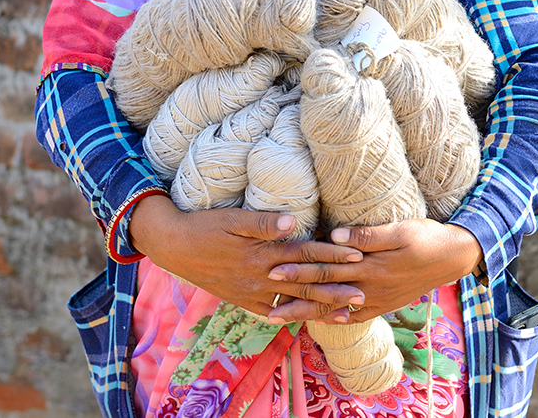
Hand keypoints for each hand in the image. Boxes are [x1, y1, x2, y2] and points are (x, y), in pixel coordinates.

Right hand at [128, 195, 365, 317]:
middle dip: (336, 288)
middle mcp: (260, 277)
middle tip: (364, 292)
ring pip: (293, 302)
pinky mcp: (243, 299)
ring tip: (346, 312)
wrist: (174, 246)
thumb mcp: (231, 218)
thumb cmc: (205, 226)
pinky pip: (273, 312)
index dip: (331, 255)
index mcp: (261, 254)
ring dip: (321, 306)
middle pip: (305, 283)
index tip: (357, 256)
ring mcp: (251, 292)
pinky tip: (308, 318)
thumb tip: (291, 222)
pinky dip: (293, 315)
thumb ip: (261, 222)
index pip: (305, 254)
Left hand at [265, 219, 482, 323]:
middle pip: (325, 289)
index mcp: (371, 265)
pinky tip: (317, 320)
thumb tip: (335, 234)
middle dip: (294, 290)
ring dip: (305, 309)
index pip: (327, 266)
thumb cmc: (425, 236)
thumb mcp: (400, 229)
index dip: (300, 267)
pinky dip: (332, 319)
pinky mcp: (383, 303)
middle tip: (266, 291)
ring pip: (334, 307)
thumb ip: (368, 235)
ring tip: (280, 314)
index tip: (275, 266)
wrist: (453, 257)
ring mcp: (376, 299)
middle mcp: (370, 286)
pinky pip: (353, 315)